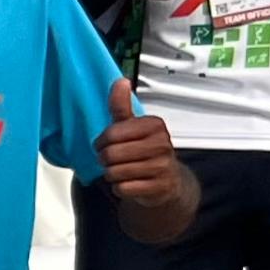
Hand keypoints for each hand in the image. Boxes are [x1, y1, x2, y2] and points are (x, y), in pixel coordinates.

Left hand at [95, 78, 183, 206]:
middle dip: (105, 160)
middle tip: (114, 160)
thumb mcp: (132, 126)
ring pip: (114, 173)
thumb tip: (120, 81)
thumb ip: (121, 105)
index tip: (107, 143)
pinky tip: (131, 182)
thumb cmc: (145, 150)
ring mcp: (162, 166)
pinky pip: (122, 188)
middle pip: (110, 155)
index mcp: (154, 126)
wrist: (167, 181)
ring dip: (112, 175)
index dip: (101, 142)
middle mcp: (161, 144)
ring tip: (124, 171)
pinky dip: (120, 188)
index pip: (111, 133)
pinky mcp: (159, 187)